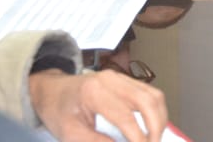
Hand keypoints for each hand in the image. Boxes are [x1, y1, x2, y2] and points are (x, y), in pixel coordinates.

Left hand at [28, 68, 166, 141]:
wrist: (52, 90)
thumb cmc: (58, 112)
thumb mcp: (69, 134)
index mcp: (94, 93)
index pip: (125, 116)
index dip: (138, 137)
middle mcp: (112, 80)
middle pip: (147, 100)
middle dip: (156, 127)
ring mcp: (121, 77)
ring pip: (154, 95)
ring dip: (160, 119)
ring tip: (155, 138)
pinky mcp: (127, 79)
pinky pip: (151, 93)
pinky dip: (156, 111)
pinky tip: (152, 125)